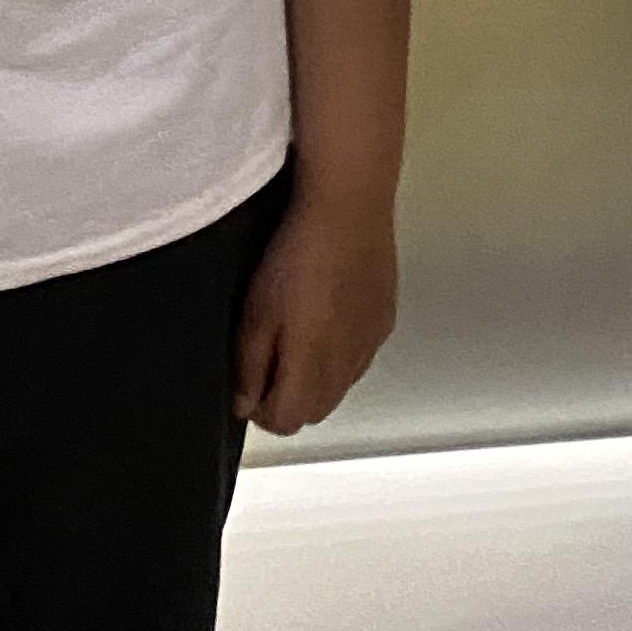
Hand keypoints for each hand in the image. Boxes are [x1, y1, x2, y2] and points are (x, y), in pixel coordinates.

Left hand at [236, 193, 399, 436]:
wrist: (349, 208)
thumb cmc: (294, 258)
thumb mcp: (255, 313)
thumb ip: (249, 367)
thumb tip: (245, 406)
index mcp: (312, 369)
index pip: (286, 422)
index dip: (261, 409)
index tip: (250, 380)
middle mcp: (348, 366)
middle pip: (316, 411)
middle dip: (290, 397)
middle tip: (271, 357)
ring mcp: (371, 344)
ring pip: (341, 386)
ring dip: (317, 377)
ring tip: (300, 331)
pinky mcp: (385, 319)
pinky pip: (360, 355)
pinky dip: (342, 351)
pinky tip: (330, 312)